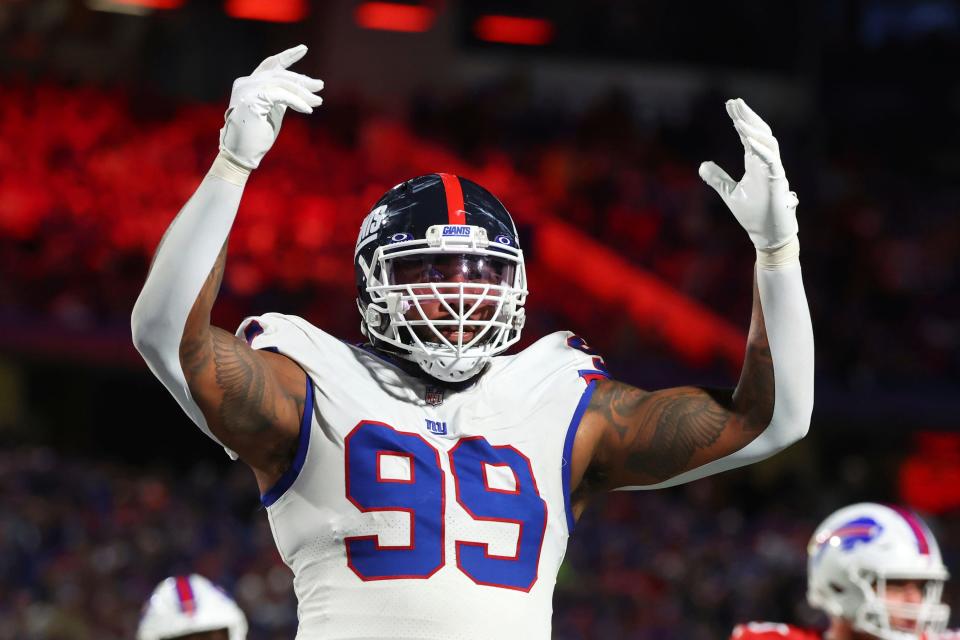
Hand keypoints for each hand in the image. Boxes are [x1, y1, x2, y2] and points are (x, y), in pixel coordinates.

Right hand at [218, 44, 323, 169]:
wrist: (242, 154)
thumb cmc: (257, 137)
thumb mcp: (274, 112)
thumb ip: (282, 97)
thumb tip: (300, 90)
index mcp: (249, 84)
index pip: (271, 65)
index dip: (287, 56)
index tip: (304, 48)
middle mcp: (245, 83)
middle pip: (280, 74)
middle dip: (302, 80)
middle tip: (320, 86)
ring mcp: (246, 90)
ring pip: (282, 84)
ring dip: (303, 93)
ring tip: (318, 101)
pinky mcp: (252, 100)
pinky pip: (281, 96)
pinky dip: (297, 101)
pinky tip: (308, 110)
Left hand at [699, 98, 797, 250]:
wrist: (767, 234)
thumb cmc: (754, 214)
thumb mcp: (730, 192)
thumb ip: (718, 178)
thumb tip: (702, 165)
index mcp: (755, 163)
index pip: (748, 135)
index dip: (739, 119)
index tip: (730, 105)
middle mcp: (766, 162)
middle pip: (758, 132)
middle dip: (747, 116)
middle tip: (734, 102)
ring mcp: (773, 170)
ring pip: (767, 142)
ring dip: (753, 129)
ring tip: (739, 119)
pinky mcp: (778, 181)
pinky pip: (771, 161)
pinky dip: (761, 149)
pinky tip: (749, 140)